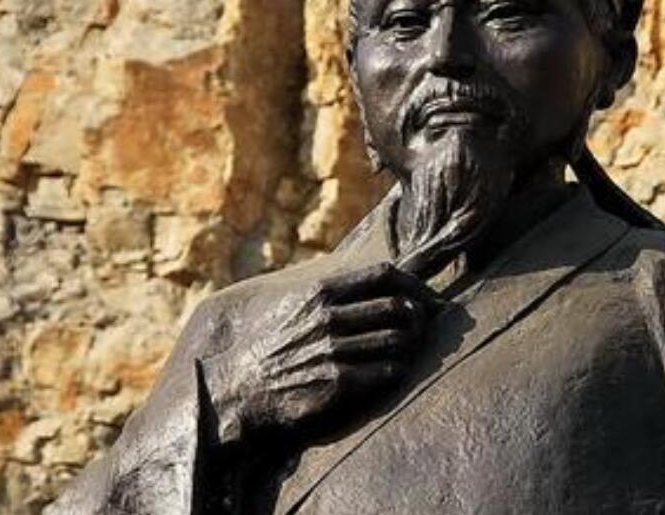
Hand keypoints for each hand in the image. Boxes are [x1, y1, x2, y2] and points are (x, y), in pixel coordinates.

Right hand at [200, 262, 441, 444]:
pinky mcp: (338, 383)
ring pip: (399, 340)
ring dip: (411, 346)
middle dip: (420, 318)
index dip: (415, 285)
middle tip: (424, 328)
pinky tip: (391, 372)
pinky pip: (387, 371)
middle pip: (400, 307)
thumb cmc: (270, 345)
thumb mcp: (294, 302)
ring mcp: (334, 350)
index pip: (385, 275)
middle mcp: (330, 317)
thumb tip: (372, 279)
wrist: (238, 389)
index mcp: (322, 292)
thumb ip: (331, 291)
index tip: (426, 297)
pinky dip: (397, 370)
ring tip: (410, 351)